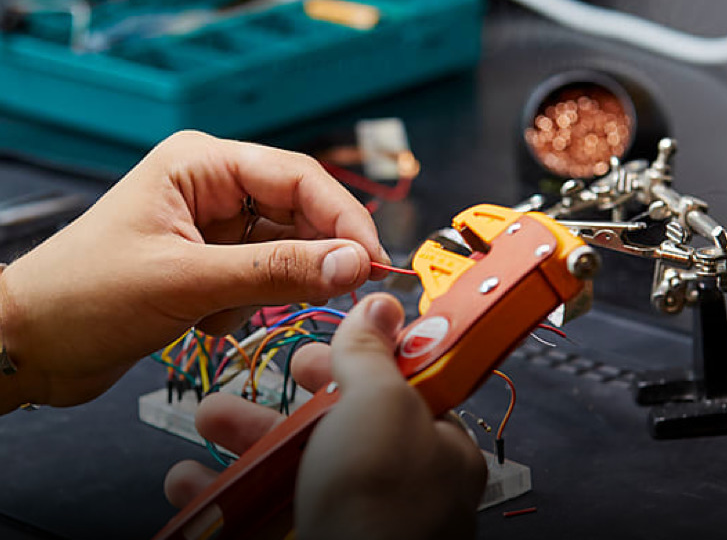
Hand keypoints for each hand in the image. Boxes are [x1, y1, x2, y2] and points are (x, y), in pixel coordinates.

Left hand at [0, 131, 388, 410]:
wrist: (29, 346)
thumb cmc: (85, 297)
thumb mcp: (186, 281)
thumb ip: (276, 271)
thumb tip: (355, 264)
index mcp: (203, 163)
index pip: (299, 179)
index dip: (344, 218)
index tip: (375, 261)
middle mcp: (213, 187)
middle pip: (299, 214)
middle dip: (313, 257)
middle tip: (341, 294)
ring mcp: (213, 227)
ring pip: (285, 251)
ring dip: (270, 288)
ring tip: (225, 311)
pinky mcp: (210, 263)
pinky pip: (263, 279)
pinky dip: (247, 305)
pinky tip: (205, 320)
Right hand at [165, 293, 487, 539]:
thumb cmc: (378, 505)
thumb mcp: (379, 404)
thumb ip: (373, 353)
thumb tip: (379, 305)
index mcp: (436, 446)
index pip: (400, 388)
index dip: (356, 360)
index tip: (317, 349)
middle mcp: (400, 486)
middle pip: (337, 427)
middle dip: (283, 399)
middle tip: (256, 381)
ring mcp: (354, 520)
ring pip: (294, 469)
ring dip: (244, 441)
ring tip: (209, 419)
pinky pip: (264, 514)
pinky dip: (224, 496)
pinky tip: (193, 483)